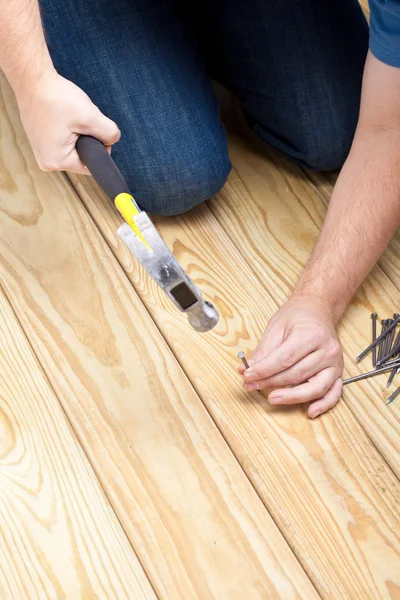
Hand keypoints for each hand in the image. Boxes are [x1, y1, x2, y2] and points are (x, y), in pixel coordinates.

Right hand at [16, 70, 119, 173]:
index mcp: (58, 162)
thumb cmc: (56, 97)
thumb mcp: (90, 116)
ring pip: (73, 148)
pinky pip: (63, 141)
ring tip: (69, 116)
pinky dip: (68, 129)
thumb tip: (113, 140)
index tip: (93, 128)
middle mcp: (47, 162)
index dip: (100, 148)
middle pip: (82, 157)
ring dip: (78, 133)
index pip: (91, 166)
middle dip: (87, 139)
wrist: (32, 79)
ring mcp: (42, 152)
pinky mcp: (40, 142)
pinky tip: (62, 117)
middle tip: (79, 119)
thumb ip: (108, 133)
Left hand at [238, 296, 343, 417]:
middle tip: (250, 386)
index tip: (247, 376)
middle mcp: (327, 350)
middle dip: (270, 383)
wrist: (318, 309)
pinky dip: (323, 405)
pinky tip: (310, 412)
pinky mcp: (338, 372)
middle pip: (296, 374)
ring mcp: (335, 363)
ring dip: (292, 397)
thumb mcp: (276, 327)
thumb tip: (246, 371)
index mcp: (311, 334)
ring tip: (272, 399)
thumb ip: (263, 351)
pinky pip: (334, 393)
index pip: (283, 359)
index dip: (263, 371)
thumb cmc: (297, 316)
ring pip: (314, 388)